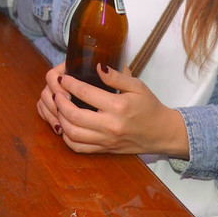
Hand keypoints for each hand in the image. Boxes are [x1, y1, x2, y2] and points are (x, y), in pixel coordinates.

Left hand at [37, 63, 187, 156]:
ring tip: (58, 107)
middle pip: (74, 115)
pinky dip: (66, 137)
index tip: (63, 78)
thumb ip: (116, 77)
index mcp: (118, 106)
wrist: (161, 133)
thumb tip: (97, 66)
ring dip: (60, 119)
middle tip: (56, 92)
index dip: (70, 84)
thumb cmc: (149, 106)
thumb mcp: (137, 86)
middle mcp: (110, 125)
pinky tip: (65, 125)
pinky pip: (78, 147)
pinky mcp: (104, 150)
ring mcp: (105, 140)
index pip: (86, 93)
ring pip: (72, 133)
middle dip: (59, 102)